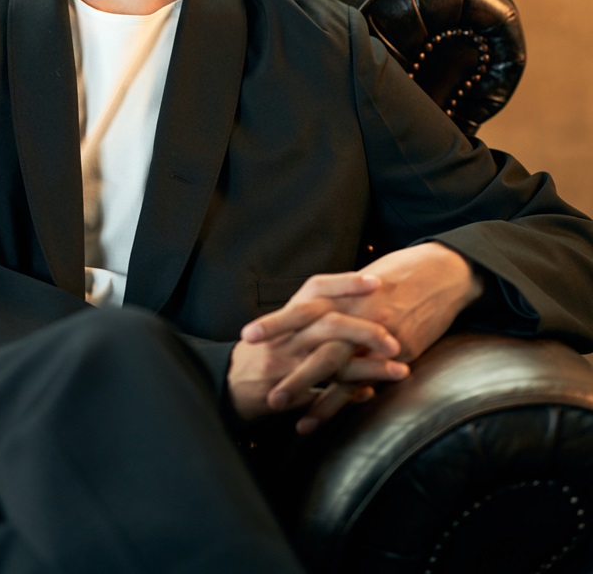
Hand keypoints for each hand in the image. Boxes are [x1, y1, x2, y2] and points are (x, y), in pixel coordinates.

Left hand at [242, 243, 483, 432]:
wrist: (443, 274)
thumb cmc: (401, 274)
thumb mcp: (366, 280)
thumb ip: (340, 298)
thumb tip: (315, 310)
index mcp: (346, 294)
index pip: (304, 309)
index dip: (276, 322)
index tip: (249, 336)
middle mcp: (358, 313)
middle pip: (315, 340)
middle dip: (286, 363)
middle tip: (259, 384)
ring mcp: (378, 335)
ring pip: (337, 366)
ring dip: (309, 391)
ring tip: (284, 411)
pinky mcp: (398, 354)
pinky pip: (366, 382)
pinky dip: (340, 403)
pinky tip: (319, 420)